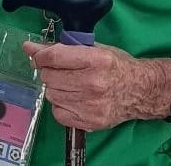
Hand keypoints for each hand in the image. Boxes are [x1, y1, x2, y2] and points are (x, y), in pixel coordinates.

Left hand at [22, 42, 170, 130]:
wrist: (141, 90)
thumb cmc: (117, 66)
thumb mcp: (94, 49)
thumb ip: (62, 48)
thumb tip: (30, 48)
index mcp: (95, 60)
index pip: (54, 57)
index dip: (40, 56)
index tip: (39, 56)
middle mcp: (92, 83)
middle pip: (49, 77)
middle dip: (49, 71)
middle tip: (60, 70)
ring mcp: (90, 105)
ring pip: (51, 95)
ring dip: (55, 88)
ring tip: (69, 84)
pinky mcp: (89, 122)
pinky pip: (58, 113)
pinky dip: (61, 105)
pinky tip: (72, 98)